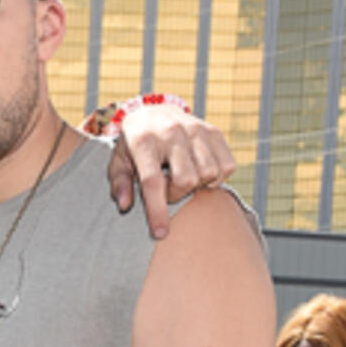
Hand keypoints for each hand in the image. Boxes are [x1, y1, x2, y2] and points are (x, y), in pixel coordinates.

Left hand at [108, 105, 234, 237]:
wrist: (154, 113)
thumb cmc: (134, 145)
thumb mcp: (118, 162)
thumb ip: (119, 183)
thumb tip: (124, 205)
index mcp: (143, 141)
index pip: (152, 181)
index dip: (157, 211)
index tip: (160, 233)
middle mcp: (172, 132)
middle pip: (186, 180)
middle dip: (177, 194)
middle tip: (167, 188)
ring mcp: (196, 129)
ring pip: (209, 173)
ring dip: (197, 185)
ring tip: (182, 178)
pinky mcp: (213, 131)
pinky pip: (227, 165)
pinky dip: (217, 177)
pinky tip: (200, 172)